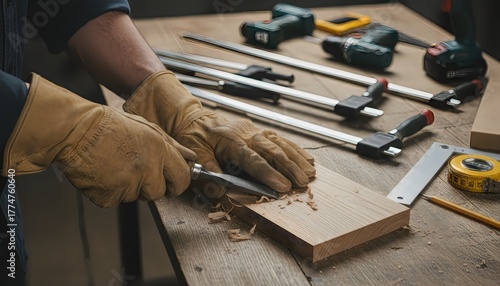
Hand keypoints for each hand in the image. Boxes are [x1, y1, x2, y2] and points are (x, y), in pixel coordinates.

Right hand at [3, 73, 195, 206]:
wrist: (75, 131)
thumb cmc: (109, 126)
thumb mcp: (147, 128)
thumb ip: (172, 146)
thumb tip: (189, 157)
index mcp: (159, 151)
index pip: (182, 179)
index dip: (178, 182)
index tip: (173, 182)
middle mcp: (147, 169)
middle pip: (159, 192)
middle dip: (152, 186)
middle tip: (136, 170)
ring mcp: (127, 185)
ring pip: (137, 196)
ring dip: (130, 187)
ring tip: (116, 166)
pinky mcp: (109, 197)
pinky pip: (117, 200)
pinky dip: (111, 191)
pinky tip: (105, 174)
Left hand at [124, 71, 314, 197]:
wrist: (192, 117)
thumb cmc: (192, 136)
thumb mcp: (194, 153)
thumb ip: (207, 171)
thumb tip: (219, 191)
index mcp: (231, 141)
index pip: (253, 160)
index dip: (269, 173)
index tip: (283, 186)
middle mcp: (247, 134)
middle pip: (273, 151)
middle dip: (290, 167)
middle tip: (303, 183)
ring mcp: (254, 131)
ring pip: (280, 144)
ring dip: (297, 159)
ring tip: (311, 173)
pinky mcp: (258, 131)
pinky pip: (280, 139)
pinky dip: (294, 149)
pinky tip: (306, 157)